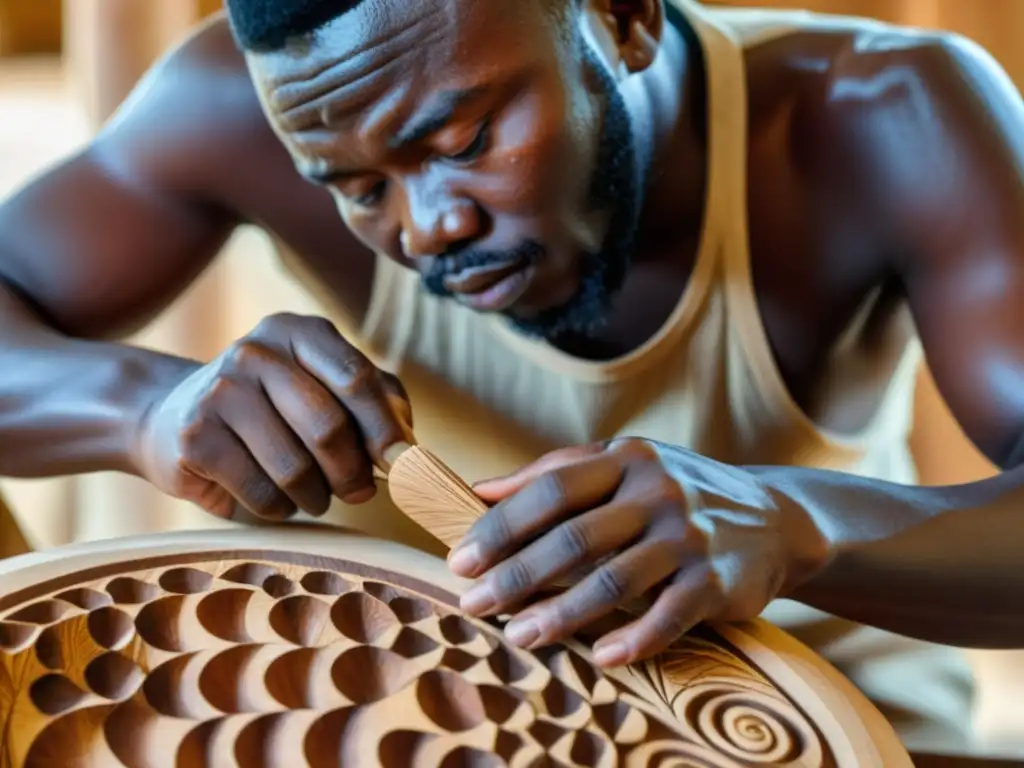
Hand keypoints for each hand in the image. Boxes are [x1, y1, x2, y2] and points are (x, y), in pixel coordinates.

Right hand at [132, 313, 412, 521]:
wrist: (172, 417)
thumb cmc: (273, 407)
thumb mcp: (326, 387)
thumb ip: (379, 402)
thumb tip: (409, 447)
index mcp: (299, 332)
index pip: (356, 378)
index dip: (385, 428)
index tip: (403, 464)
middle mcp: (257, 352)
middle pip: (328, 426)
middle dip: (353, 472)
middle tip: (359, 492)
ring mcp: (220, 391)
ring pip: (295, 468)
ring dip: (317, 497)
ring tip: (314, 495)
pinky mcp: (196, 437)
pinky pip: (261, 493)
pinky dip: (280, 509)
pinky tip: (277, 500)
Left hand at [448, 439, 827, 666]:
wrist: (774, 518)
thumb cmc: (675, 492)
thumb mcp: (622, 464)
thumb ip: (554, 472)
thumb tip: (480, 490)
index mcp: (626, 458)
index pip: (550, 489)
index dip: (501, 526)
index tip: (460, 559)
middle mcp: (658, 492)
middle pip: (573, 538)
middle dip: (516, 576)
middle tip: (473, 605)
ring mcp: (689, 536)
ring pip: (613, 581)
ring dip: (560, 614)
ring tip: (519, 636)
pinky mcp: (717, 580)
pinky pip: (668, 616)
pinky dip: (633, 640)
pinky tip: (599, 657)